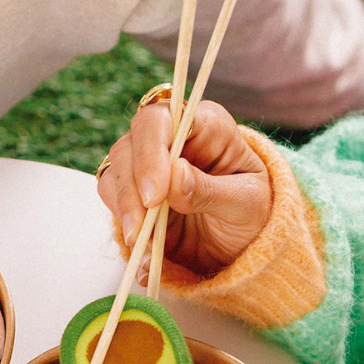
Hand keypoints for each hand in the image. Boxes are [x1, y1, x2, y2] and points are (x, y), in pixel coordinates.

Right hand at [97, 101, 271, 279]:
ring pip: (116, 171)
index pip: (163, 120)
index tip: (156, 195)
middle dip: (132, 185)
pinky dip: (121, 221)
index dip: (152, 152)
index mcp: (206, 126)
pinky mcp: (133, 192)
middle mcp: (170, 138)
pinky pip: (112, 198)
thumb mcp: (246, 205)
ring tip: (139, 239)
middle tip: (142, 223)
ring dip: (123, 206)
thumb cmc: (251, 214)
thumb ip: (211, 191)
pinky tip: (139, 243)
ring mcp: (147, 164)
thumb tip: (175, 175)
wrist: (241, 243)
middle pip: (130, 144)